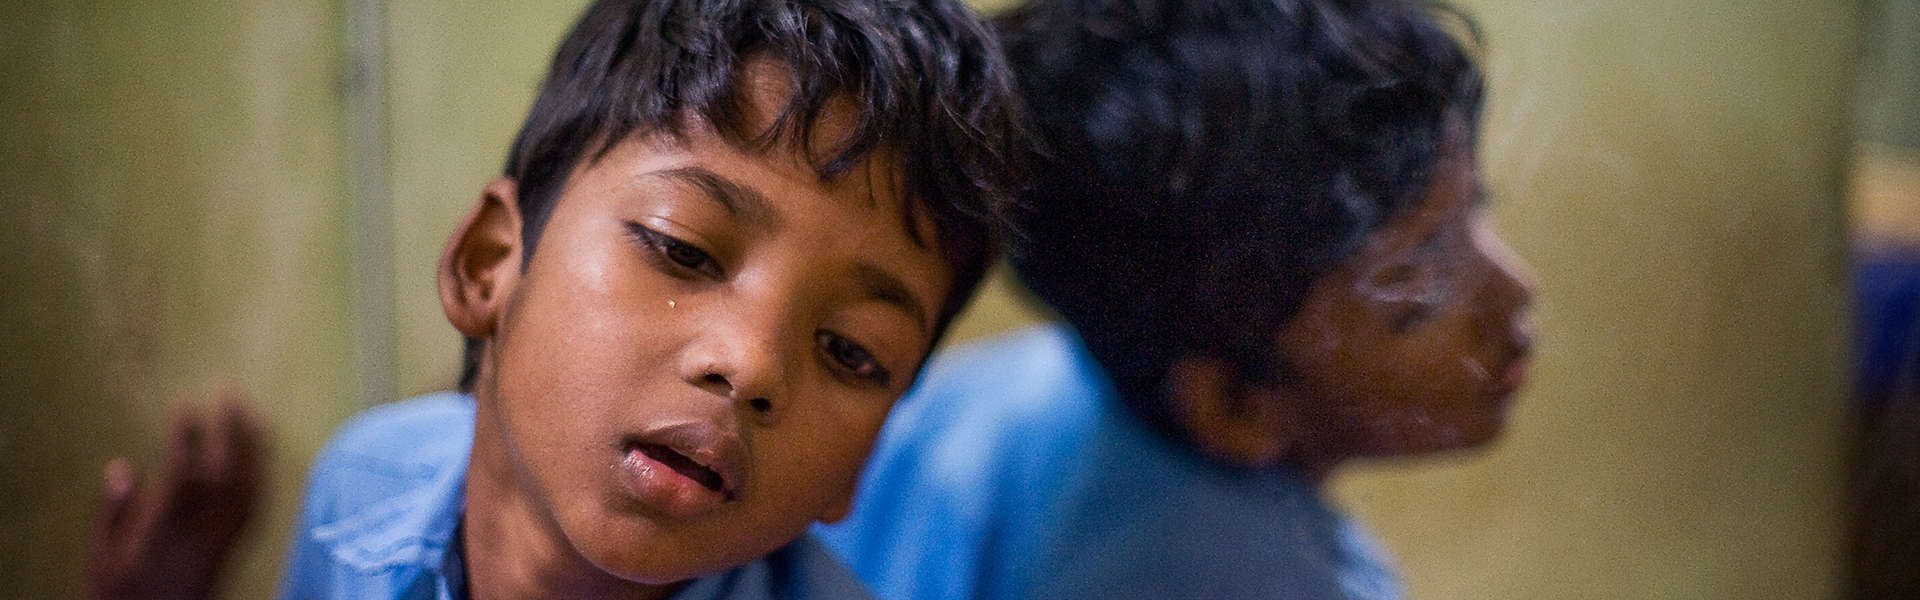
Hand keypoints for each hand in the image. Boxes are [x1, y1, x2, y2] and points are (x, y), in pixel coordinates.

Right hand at [86, 388, 268, 599]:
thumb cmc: (122, 594)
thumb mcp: (103, 559)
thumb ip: (115, 514)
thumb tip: (122, 467)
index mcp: (165, 534)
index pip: (183, 476)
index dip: (187, 438)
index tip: (186, 404)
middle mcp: (201, 535)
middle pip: (224, 475)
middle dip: (228, 431)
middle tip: (229, 392)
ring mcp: (222, 542)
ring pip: (247, 489)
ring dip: (253, 449)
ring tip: (254, 414)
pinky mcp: (234, 549)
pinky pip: (255, 508)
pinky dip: (261, 477)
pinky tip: (261, 456)